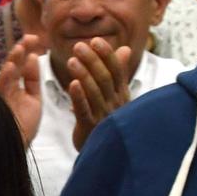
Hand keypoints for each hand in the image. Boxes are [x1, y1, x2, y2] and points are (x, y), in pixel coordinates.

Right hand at [0, 35, 43, 145]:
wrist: (14, 149)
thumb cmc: (23, 128)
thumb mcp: (34, 100)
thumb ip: (33, 80)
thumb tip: (34, 57)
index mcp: (15, 88)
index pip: (20, 66)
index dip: (27, 53)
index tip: (35, 39)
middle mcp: (6, 90)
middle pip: (13, 66)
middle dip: (21, 52)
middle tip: (30, 38)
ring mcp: (0, 97)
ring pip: (6, 75)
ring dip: (13, 60)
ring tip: (20, 48)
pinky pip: (0, 89)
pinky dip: (5, 78)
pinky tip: (11, 66)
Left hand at [65, 36, 135, 152]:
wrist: (105, 155)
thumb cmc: (108, 120)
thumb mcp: (115, 96)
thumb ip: (117, 73)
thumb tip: (125, 49)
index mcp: (121, 94)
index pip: (116, 70)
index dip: (106, 54)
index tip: (95, 40)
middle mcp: (116, 103)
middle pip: (105, 77)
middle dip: (92, 60)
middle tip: (78, 46)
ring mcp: (104, 116)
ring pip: (94, 91)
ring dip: (83, 73)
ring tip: (71, 60)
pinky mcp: (91, 128)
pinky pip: (85, 110)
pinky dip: (79, 96)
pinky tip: (72, 84)